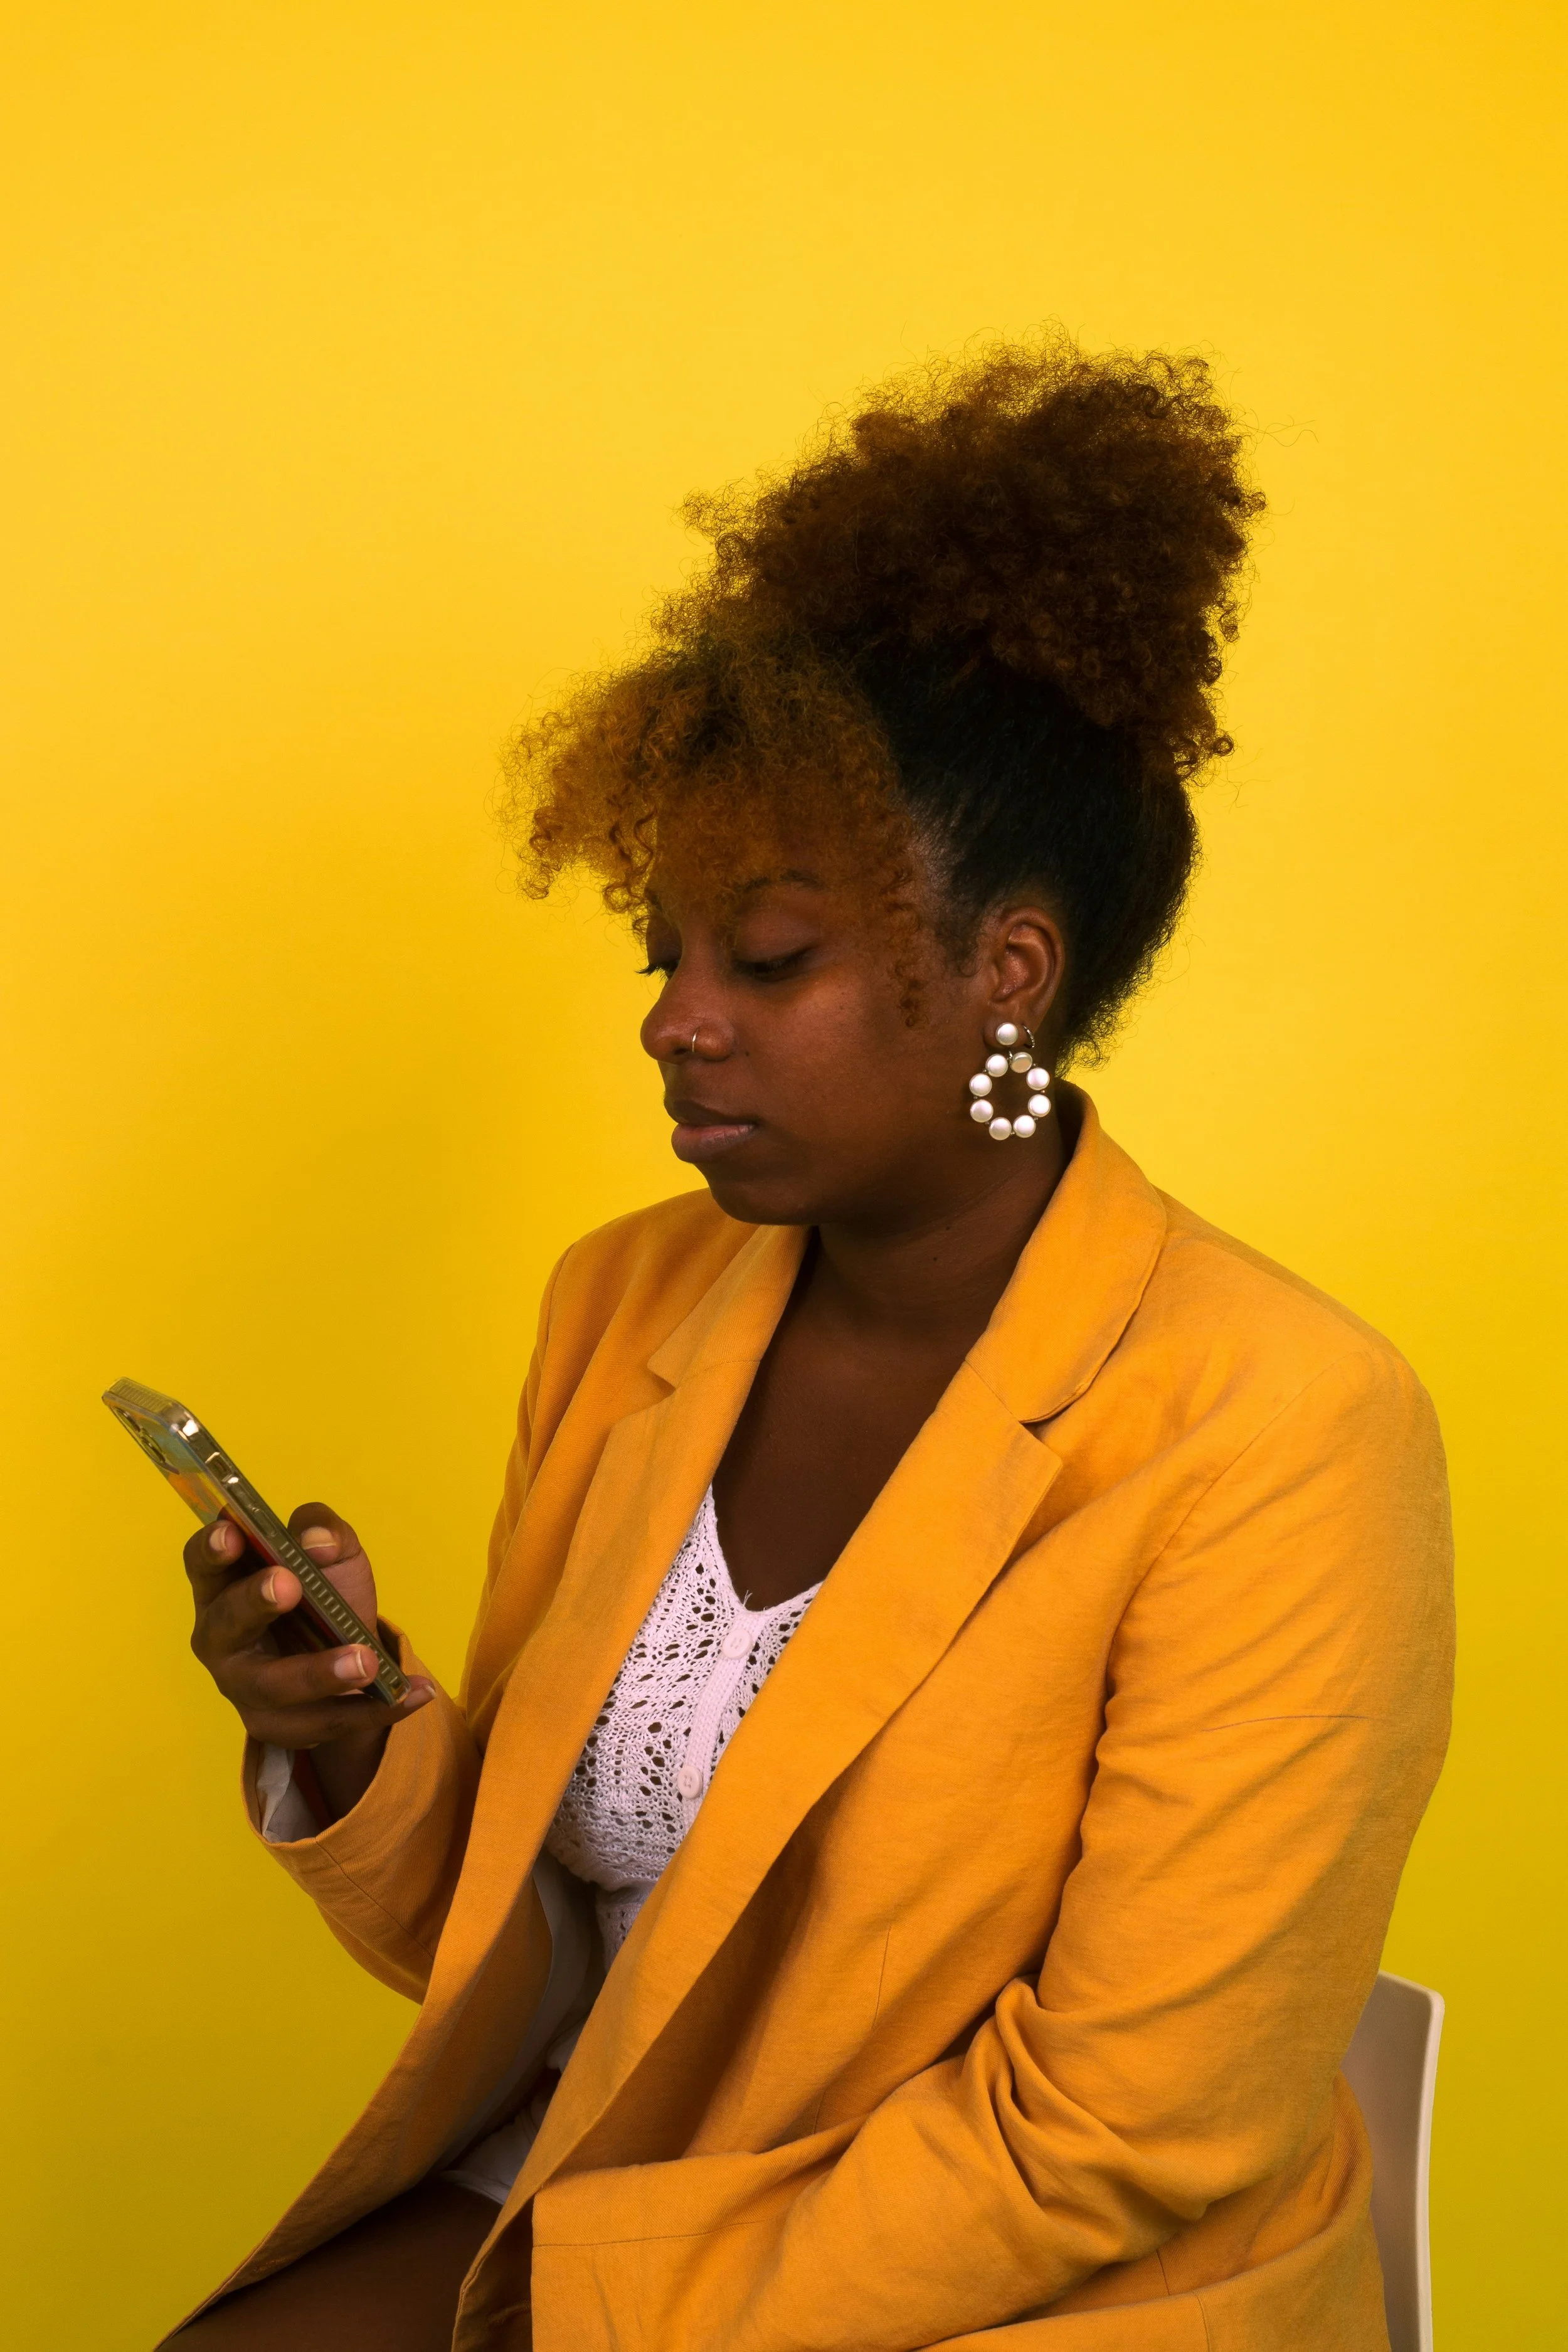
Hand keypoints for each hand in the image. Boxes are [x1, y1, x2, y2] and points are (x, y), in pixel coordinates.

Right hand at [186, 1501, 432, 1820]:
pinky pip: (324, 1723)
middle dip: (256, 1603)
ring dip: (320, 1674)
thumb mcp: (332, 1551)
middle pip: (226, 1624)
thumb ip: (324, 1531)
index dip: (211, 1549)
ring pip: (272, 1686)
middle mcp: (221, 1637)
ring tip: (368, 1662)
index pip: (202, 1563)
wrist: (346, 1651)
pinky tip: (413, 1694)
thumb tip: (318, 1544)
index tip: (233, 1534)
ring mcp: (243, 1687)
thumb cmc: (323, 1590)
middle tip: (291, 1585)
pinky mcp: (277, 1726)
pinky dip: (375, 1709)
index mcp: (224, 1584)